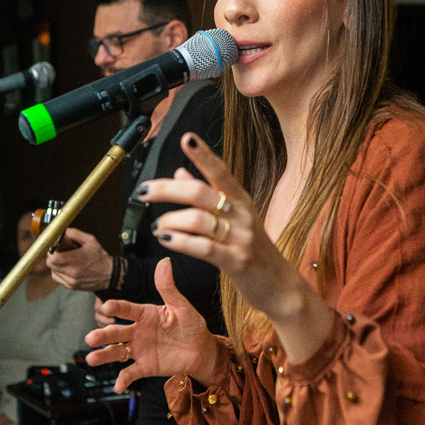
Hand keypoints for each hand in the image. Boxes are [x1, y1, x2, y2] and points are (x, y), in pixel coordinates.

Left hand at [46, 228, 112, 290]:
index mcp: (76, 260)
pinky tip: (66, 268)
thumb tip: (63, 231)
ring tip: (65, 261)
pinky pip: (57, 278)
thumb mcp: (90, 241)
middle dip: (53, 257)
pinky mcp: (72, 286)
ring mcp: (71, 281)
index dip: (52, 251)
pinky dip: (58, 273)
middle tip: (59, 253)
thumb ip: (75, 234)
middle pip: (51, 265)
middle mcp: (72, 272)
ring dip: (56, 265)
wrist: (110, 274)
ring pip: (53, 271)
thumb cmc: (100, 257)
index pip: (53, 257)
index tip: (56, 248)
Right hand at [84, 257, 217, 391]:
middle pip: (116, 332)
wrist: (202, 351)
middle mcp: (138, 331)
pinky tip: (117, 386)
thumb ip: (169, 288)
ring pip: (117, 351)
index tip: (106, 307)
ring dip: (104, 355)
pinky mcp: (145, 366)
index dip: (117, 308)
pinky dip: (123, 380)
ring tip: (92, 359)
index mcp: (146, 314)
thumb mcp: (182, 307)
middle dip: (103, 335)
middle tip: (91, 338)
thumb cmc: (192, 326)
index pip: (127, 308)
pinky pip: (130, 372)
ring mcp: (139, 349)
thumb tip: (164, 262)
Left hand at [139, 133, 332, 363]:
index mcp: (241, 201)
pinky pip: (203, 247)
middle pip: (200, 193)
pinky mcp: (236, 261)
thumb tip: (180, 173)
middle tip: (144, 191)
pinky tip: (165, 239)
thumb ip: (207, 196)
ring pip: (198, 220)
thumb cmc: (253, 251)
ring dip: (170, 221)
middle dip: (167, 190)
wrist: (280, 286)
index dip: (204, 155)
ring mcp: (241, 238)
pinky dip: (179, 241)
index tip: (187, 138)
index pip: (220, 172)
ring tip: (157, 226)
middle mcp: (242, 215)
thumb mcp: (235, 220)